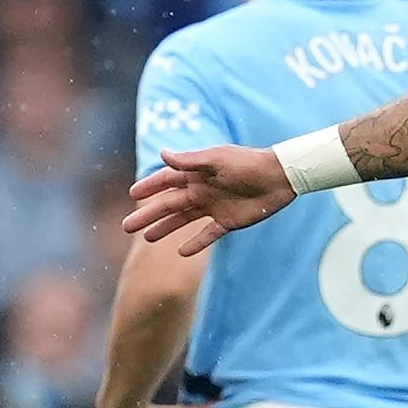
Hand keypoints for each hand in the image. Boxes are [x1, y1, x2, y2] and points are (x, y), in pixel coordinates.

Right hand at [126, 145, 295, 254]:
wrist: (280, 177)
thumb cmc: (248, 163)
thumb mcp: (216, 160)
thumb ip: (190, 161)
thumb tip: (162, 155)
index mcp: (197, 173)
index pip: (166, 181)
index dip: (149, 187)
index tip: (131, 195)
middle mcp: (201, 190)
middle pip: (169, 205)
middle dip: (148, 215)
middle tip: (127, 227)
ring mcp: (214, 207)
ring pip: (183, 221)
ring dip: (165, 229)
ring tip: (147, 238)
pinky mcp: (229, 222)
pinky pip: (208, 235)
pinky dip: (196, 243)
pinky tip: (181, 252)